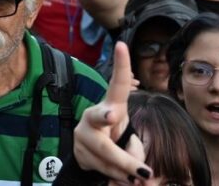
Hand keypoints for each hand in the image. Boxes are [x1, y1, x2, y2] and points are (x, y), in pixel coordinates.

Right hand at [72, 42, 151, 182]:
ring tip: (140, 176)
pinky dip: (117, 176)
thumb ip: (134, 151)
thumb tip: (136, 171)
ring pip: (106, 153)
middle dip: (108, 120)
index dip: (120, 65)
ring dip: (125, 168)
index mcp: (110, 106)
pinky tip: (124, 179)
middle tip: (114, 116)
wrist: (91, 159)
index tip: (121, 45)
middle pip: (100, 119)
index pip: (116, 84)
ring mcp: (82, 134)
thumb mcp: (130, 141)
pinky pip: (101, 168)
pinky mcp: (77, 153)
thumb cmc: (116, 141)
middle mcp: (92, 116)